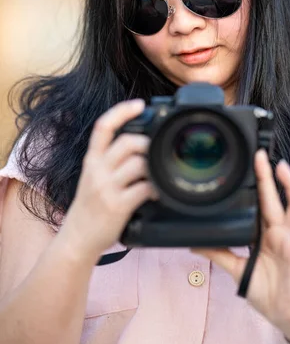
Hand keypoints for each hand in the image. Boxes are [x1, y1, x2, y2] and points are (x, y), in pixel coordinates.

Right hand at [59, 99, 158, 262]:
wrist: (77, 239)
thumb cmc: (90, 207)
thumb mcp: (93, 176)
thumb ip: (110, 160)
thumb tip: (141, 143)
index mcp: (91, 160)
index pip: (104, 126)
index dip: (122, 111)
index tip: (140, 104)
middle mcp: (97, 170)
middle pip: (127, 141)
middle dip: (147, 142)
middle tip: (157, 151)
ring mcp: (106, 188)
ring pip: (139, 163)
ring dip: (154, 166)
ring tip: (158, 174)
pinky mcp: (117, 206)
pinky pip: (145, 188)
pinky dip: (156, 188)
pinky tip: (157, 192)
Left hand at [191, 150, 289, 333]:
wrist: (286, 315)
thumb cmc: (267, 291)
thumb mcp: (237, 268)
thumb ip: (218, 253)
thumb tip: (193, 243)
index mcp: (265, 235)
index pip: (260, 203)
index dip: (257, 185)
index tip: (249, 164)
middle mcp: (279, 232)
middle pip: (274, 199)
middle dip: (268, 176)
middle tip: (261, 154)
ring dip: (289, 186)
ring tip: (281, 167)